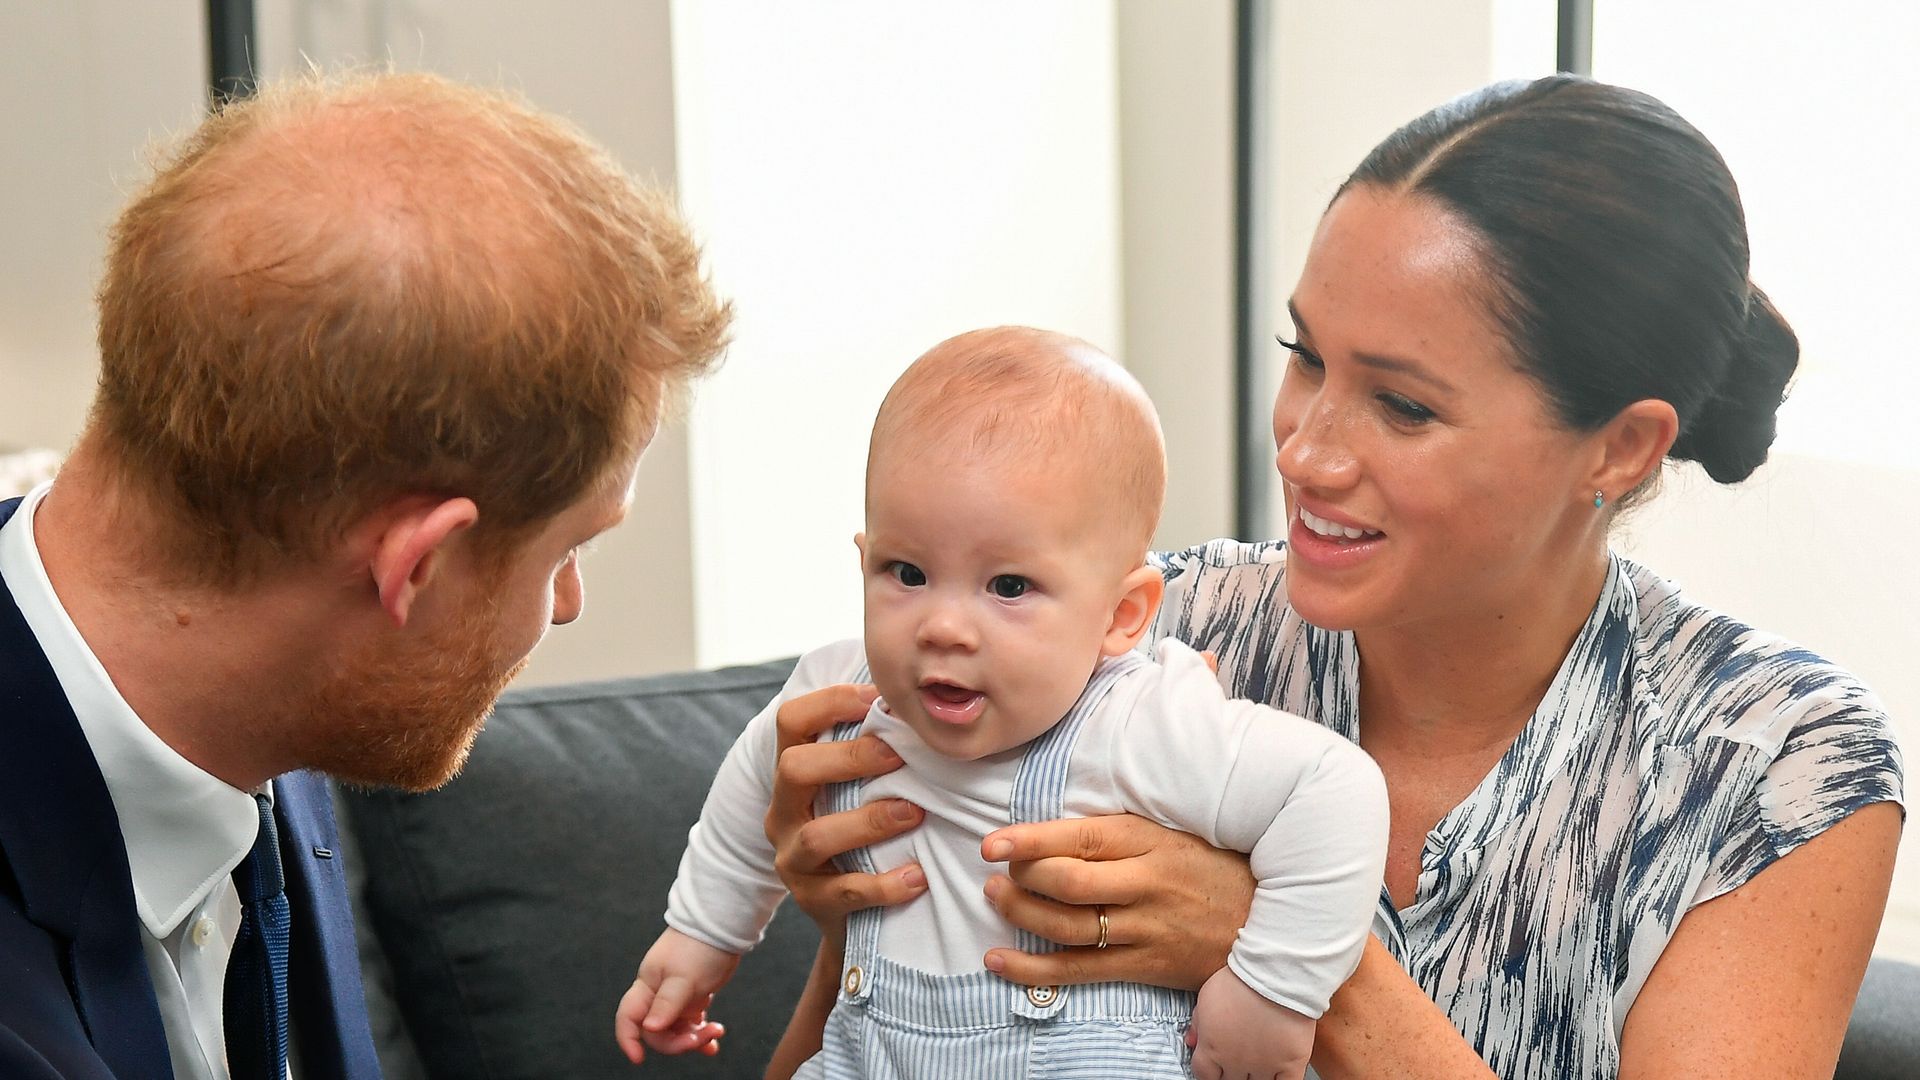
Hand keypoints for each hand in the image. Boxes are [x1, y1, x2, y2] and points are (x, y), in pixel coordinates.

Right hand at [614, 928, 739, 1063]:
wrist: (722, 926)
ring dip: (693, 1038)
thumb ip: (666, 1004)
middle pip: (656, 1031)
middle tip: (701, 1037)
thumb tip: (650, 1028)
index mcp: (648, 986)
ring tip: (715, 1032)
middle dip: (677, 1041)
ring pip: (676, 1029)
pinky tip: (714, 1037)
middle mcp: (657, 994)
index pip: (628, 1018)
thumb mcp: (683, 978)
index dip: (628, 1039)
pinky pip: (692, 1023)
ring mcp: (675, 997)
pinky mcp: (692, 997)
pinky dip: (701, 1032)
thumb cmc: (700, 946)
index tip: (639, 1058)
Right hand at [766, 682, 927, 945]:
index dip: (829, 702)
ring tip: (915, 813)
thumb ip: (877, 749)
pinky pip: (844, 892)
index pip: (791, 721)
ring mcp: (792, 859)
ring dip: (870, 821)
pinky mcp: (812, 902)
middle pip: (793, 769)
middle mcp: (783, 812)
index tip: (877, 698)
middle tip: (899, 755)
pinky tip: (918, 877)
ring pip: (816, 835)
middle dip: (849, 758)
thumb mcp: (860, 789)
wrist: (853, 918)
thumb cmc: (867, 834)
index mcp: (794, 774)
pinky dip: (883, 885)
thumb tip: (922, 699)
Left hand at [978, 814, 1253, 989]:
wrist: (1270, 923)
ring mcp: (1145, 929)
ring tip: (994, 899)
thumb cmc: (1213, 868)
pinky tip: (998, 961)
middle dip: (1021, 878)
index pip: (1080, 837)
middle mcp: (1145, 885)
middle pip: (1067, 883)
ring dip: (1020, 914)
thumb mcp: (1173, 833)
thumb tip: (1055, 828)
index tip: (993, 843)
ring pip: (1066, 926)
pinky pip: (1078, 971)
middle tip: (996, 872)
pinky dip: (1032, 969)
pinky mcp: (1145, 966)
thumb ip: (1120, 832)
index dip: (1030, 840)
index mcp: (1150, 842)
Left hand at [1188, 968, 1314, 1079]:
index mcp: (1212, 1048)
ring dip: (1254, 1077)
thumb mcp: (1206, 996)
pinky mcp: (1291, 1063)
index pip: (1204, 1075)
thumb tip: (1191, 1041)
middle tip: (1238, 1060)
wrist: (1276, 973)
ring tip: (1257, 1062)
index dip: (1209, 1073)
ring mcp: (1264, 1065)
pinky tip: (1277, 1075)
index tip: (1214, 1068)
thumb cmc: (1241, 980)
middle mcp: (1236, 1062)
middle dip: (1231, 1073)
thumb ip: (1197, 1023)